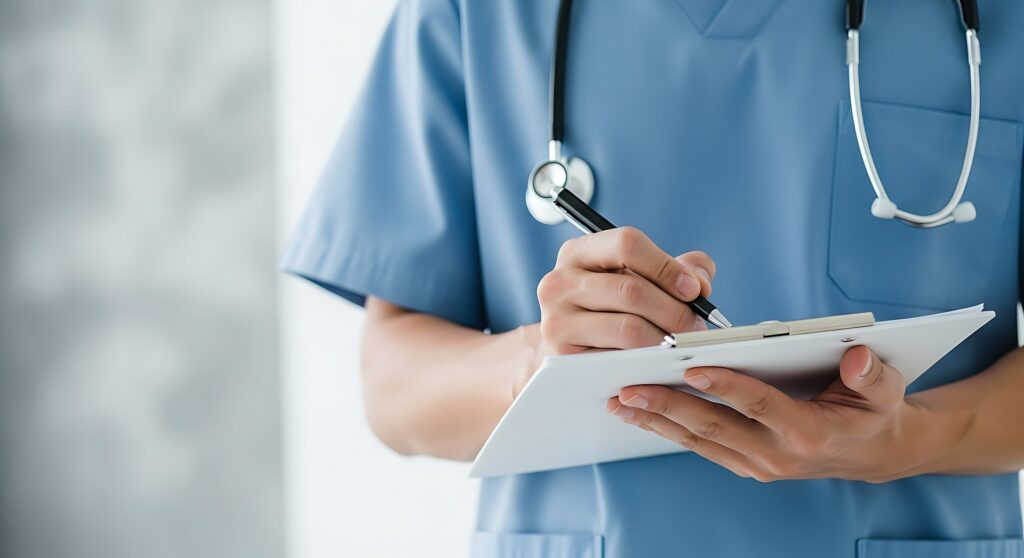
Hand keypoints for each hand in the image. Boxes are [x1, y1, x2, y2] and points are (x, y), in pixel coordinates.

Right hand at [525, 228, 714, 396]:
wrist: (570, 349)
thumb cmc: (612, 308)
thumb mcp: (637, 278)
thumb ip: (678, 269)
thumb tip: (699, 283)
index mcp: (578, 252)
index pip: (627, 244)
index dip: (667, 266)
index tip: (693, 289)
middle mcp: (559, 282)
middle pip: (631, 290)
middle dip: (675, 310)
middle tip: (697, 326)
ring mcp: (557, 321)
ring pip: (628, 328)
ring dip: (665, 339)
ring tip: (683, 345)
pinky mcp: (563, 357)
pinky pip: (618, 360)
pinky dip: (646, 363)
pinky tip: (658, 362)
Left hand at [608, 346, 943, 481]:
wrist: (871, 452)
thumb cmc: (873, 412)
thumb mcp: (886, 389)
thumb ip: (872, 374)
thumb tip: (857, 358)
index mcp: (808, 432)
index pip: (759, 405)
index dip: (726, 385)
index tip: (691, 367)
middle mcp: (777, 454)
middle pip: (714, 425)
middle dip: (668, 405)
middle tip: (629, 387)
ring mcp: (757, 463)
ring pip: (698, 439)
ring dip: (656, 419)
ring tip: (620, 400)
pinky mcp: (743, 463)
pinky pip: (699, 445)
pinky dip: (667, 428)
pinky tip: (640, 412)